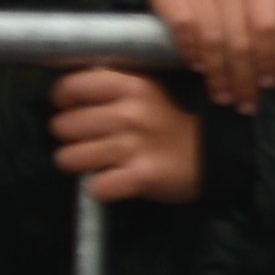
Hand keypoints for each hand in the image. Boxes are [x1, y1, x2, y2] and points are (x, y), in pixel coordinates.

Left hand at [51, 65, 206, 204]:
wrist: (213, 154)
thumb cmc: (170, 122)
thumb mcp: (146, 90)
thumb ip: (110, 85)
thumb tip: (67, 92)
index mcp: (130, 85)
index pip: (70, 87)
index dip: (64, 101)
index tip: (75, 109)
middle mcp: (129, 113)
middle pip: (62, 126)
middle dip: (70, 137)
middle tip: (90, 140)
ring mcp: (133, 146)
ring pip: (69, 158)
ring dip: (79, 164)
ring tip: (97, 161)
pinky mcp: (140, 177)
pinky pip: (95, 187)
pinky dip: (100, 188)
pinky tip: (113, 181)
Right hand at [146, 0, 274, 113]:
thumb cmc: (238, 9)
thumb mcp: (269, 5)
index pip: (267, 24)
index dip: (269, 57)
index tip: (269, 85)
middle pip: (240, 36)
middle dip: (244, 76)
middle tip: (246, 103)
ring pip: (212, 35)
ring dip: (219, 72)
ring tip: (223, 96)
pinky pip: (183, 24)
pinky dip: (192, 49)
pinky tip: (197, 66)